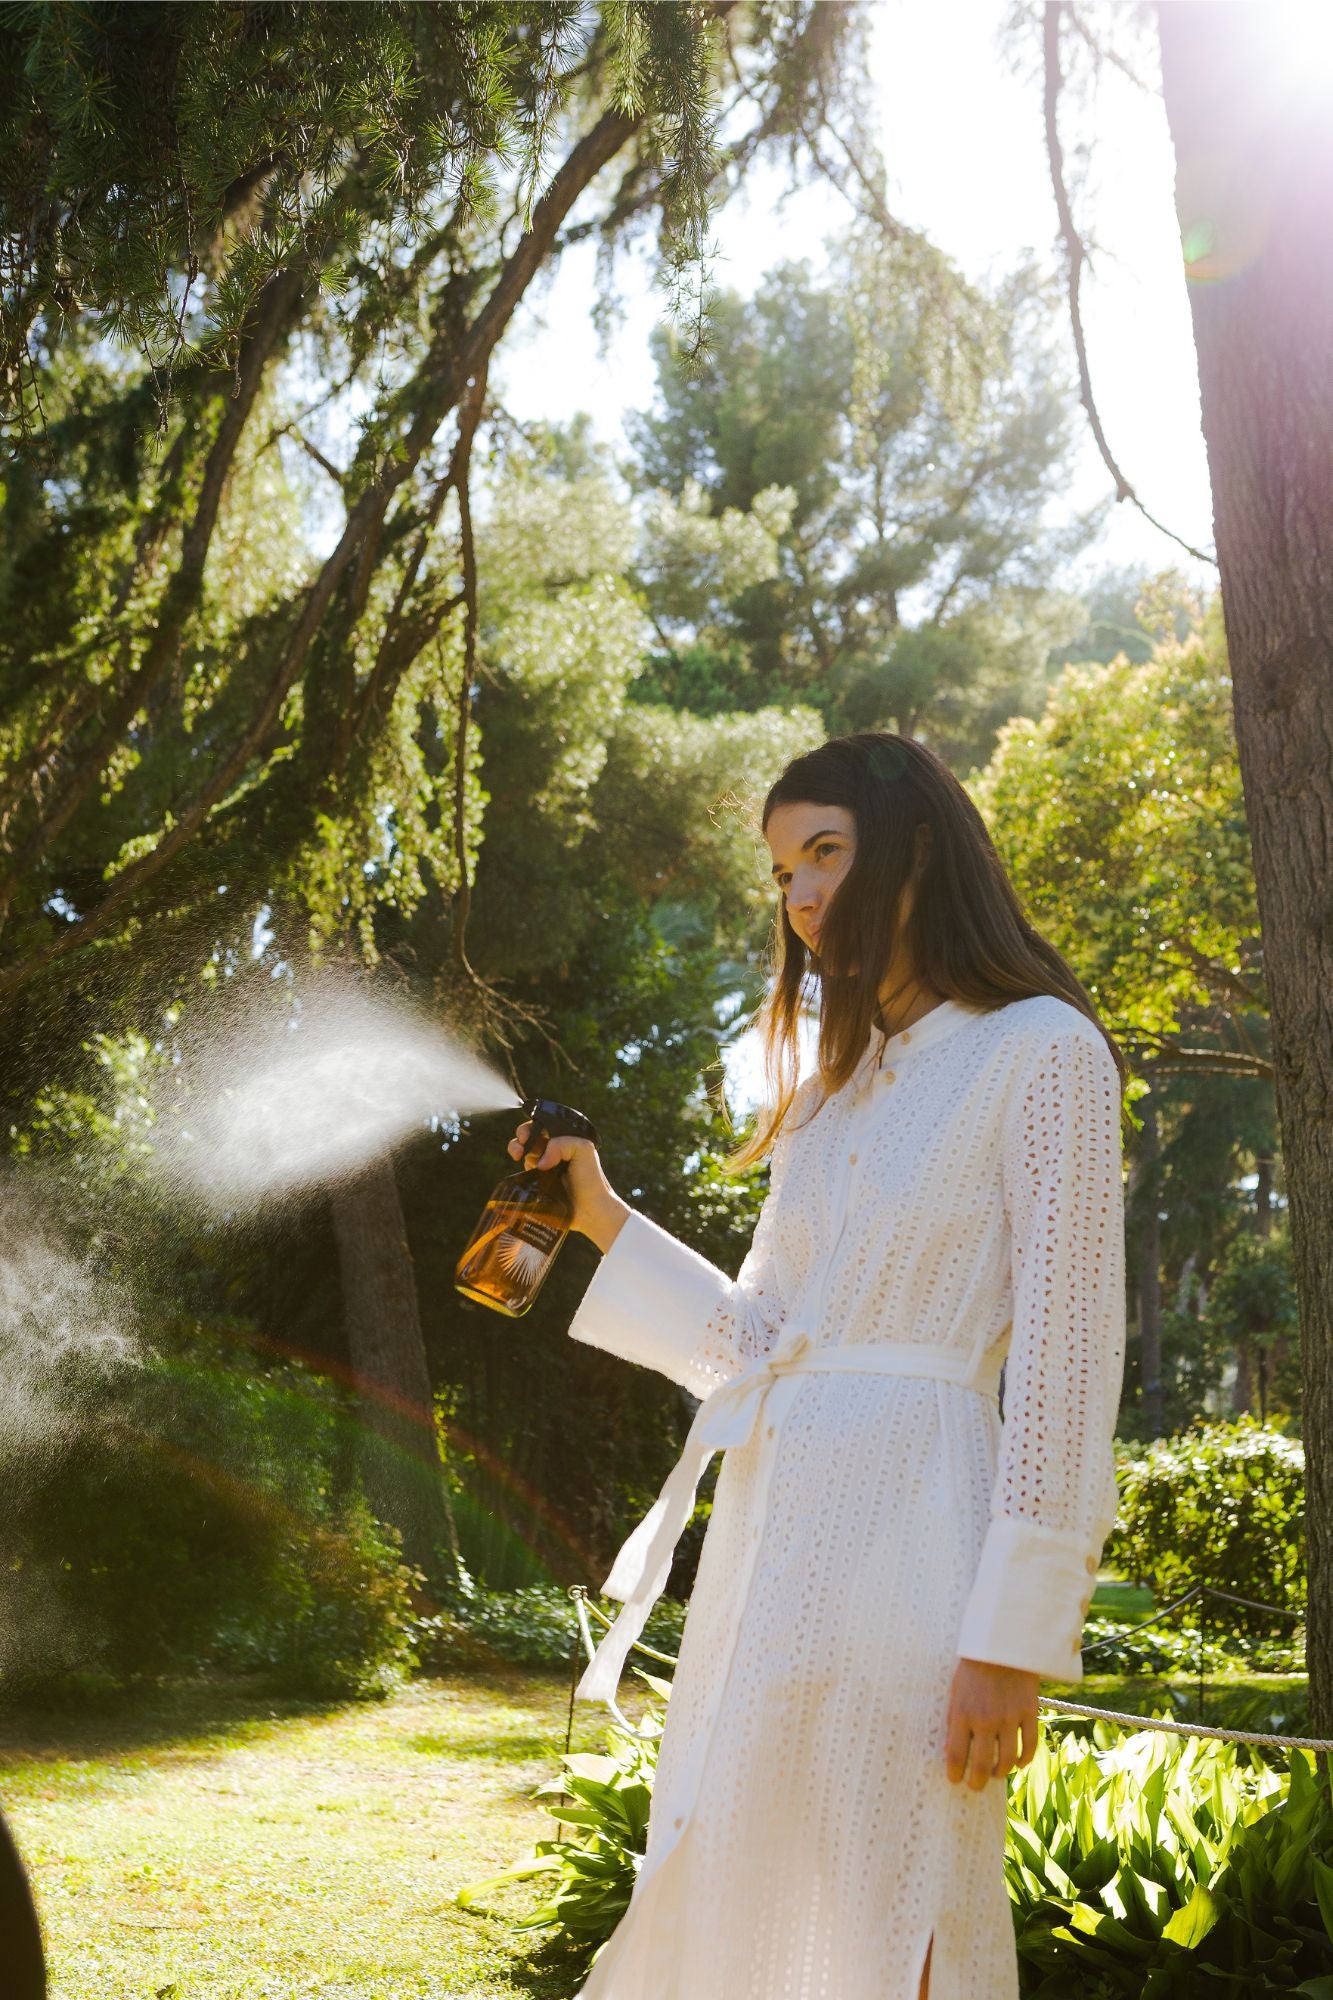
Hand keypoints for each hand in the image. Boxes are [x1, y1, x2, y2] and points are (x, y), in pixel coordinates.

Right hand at [507, 1119, 629, 1252]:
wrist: (590, 1211)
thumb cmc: (591, 1180)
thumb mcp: (583, 1150)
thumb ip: (562, 1144)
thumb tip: (540, 1160)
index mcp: (567, 1141)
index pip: (546, 1126)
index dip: (533, 1126)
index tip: (528, 1134)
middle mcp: (556, 1152)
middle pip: (531, 1137)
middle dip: (521, 1136)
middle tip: (520, 1145)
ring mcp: (546, 1167)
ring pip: (525, 1152)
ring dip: (516, 1149)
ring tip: (517, 1155)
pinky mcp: (539, 1182)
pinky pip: (524, 1171)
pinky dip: (519, 1167)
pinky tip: (524, 1170)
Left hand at [944, 1656, 1039, 1789]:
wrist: (1004, 1640)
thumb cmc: (974, 1666)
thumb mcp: (956, 1690)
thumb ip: (954, 1720)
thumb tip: (951, 1750)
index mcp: (962, 1712)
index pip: (955, 1755)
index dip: (954, 1774)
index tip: (955, 1780)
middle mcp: (985, 1719)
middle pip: (981, 1766)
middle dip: (976, 1782)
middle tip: (975, 1786)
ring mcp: (1009, 1717)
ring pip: (1007, 1761)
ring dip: (1000, 1772)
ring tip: (995, 1773)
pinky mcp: (1029, 1712)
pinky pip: (1030, 1746)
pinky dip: (1025, 1760)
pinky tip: (1019, 1762)